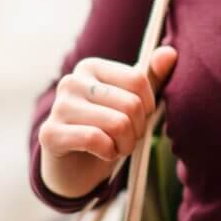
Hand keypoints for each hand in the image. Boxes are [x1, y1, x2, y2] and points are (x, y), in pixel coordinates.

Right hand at [39, 46, 176, 194]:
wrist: (76, 167)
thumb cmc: (108, 128)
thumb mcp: (133, 101)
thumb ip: (152, 77)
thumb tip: (170, 53)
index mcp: (92, 67)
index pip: (138, 79)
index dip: (149, 105)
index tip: (141, 118)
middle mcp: (72, 81)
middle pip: (131, 104)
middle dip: (138, 129)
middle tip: (129, 138)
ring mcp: (58, 106)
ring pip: (118, 124)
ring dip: (126, 144)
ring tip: (118, 147)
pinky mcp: (50, 133)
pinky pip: (95, 140)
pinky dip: (109, 152)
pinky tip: (105, 153)